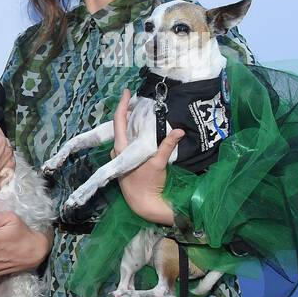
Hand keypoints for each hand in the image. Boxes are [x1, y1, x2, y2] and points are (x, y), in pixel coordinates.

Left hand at [112, 89, 178, 225]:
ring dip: (133, 122)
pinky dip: (136, 133)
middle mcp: (117, 151)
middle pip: (121, 126)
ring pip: (125, 134)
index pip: (119, 121)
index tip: (127, 92)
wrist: (143, 204)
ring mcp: (121, 157)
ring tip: (144, 110)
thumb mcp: (158, 163)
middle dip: (129, 111)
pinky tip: (145, 129)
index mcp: (120, 149)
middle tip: (140, 99)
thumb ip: (167, 145)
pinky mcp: (127, 162)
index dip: (122, 105)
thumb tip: (180, 130)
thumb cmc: (147, 184)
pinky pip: (130, 142)